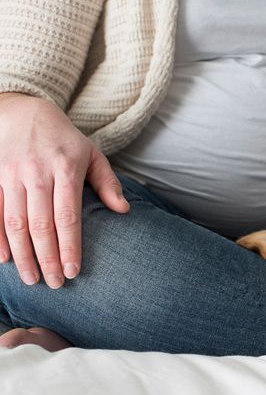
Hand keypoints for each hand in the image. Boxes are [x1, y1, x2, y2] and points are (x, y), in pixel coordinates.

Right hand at [0, 93, 128, 287]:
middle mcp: (36, 174)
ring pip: (15, 222)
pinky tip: (3, 259)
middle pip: (40, 225)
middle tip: (53, 284)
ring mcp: (10, 175)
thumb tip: (124, 210)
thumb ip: (108, 183)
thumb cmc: (63, 139)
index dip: (69, 246)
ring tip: (31, 279)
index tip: (72, 272)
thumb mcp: (92, 154)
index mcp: (65, 170)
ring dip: (22, 255)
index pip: (67, 217)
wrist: (21, 110)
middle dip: (46, 258)